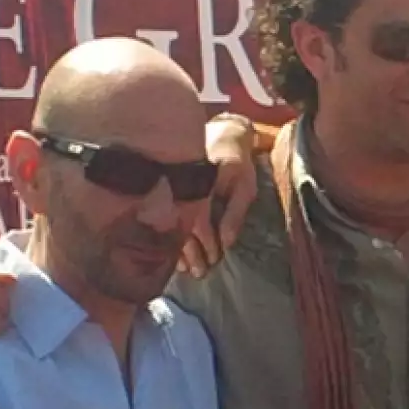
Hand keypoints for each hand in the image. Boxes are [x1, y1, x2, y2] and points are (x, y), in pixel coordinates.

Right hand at [180, 114, 259, 278]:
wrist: (222, 134)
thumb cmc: (238, 164)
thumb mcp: (245, 187)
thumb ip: (235, 214)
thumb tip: (226, 243)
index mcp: (200, 189)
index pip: (199, 224)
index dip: (206, 246)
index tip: (213, 261)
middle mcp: (181, 190)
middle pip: (181, 227)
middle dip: (190, 254)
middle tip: (197, 274)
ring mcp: (171, 188)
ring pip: (168, 224)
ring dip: (177, 249)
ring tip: (184, 269)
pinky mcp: (167, 189)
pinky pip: (163, 216)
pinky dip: (167, 235)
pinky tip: (170, 250)